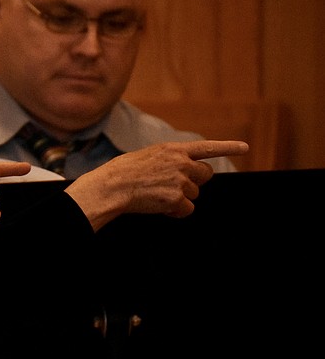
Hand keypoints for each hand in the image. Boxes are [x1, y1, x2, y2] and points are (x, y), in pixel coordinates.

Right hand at [66, 140, 248, 230]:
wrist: (113, 186)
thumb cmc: (125, 171)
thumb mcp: (149, 155)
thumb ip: (171, 159)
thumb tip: (185, 171)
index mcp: (173, 149)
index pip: (207, 147)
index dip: (228, 147)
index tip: (245, 147)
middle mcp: (181, 163)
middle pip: (205, 175)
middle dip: (195, 181)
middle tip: (175, 184)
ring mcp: (180, 181)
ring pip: (194, 194)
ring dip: (179, 197)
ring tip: (157, 194)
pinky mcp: (176, 199)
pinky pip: (186, 209)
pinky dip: (175, 211)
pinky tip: (158, 205)